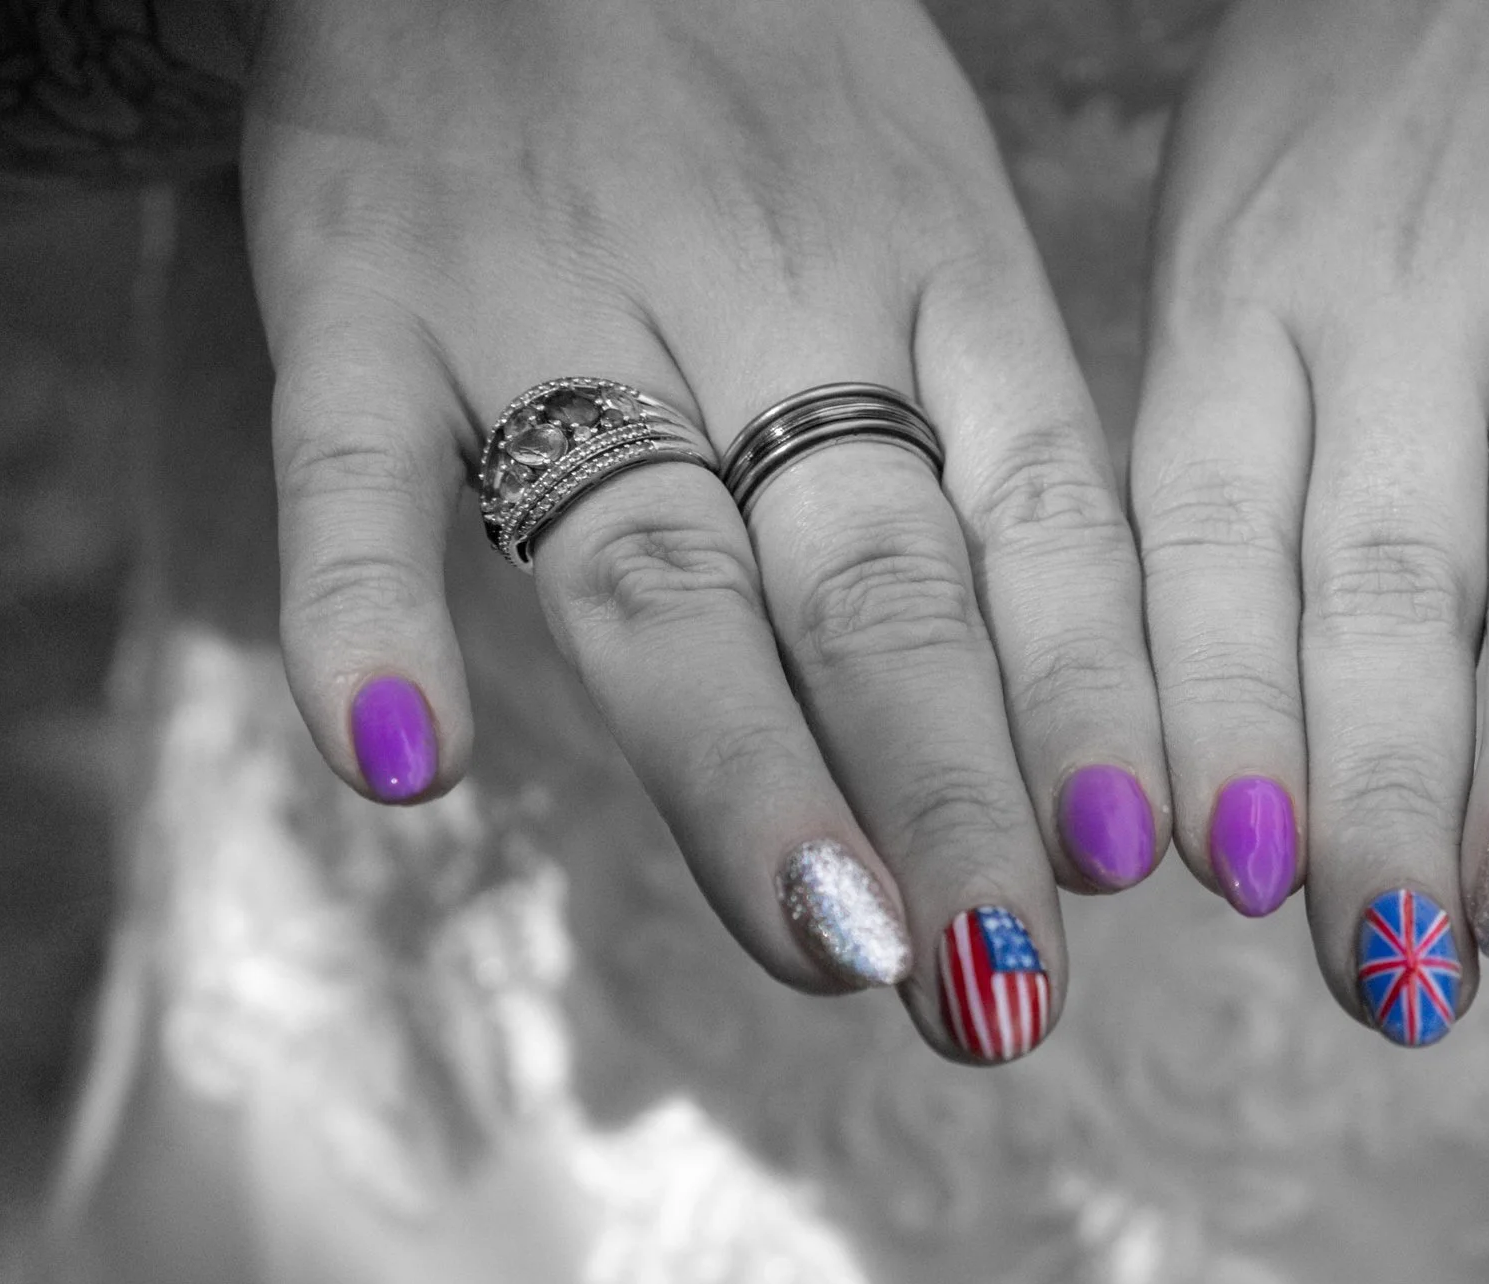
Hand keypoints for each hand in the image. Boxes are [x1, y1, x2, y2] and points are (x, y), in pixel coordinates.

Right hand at [247, 0, 1167, 1060]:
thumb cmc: (770, 79)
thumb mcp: (925, 200)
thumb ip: (978, 427)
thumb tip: (1086, 721)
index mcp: (935, 272)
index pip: (1041, 521)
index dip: (1088, 699)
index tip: (1132, 868)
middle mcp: (765, 302)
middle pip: (873, 589)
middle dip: (947, 798)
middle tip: (1001, 987)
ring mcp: (558, 301)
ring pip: (660, 572)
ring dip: (743, 769)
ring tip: (827, 940)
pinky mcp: (366, 288)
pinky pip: (357, 462)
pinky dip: (366, 608)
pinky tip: (402, 763)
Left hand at [1135, 0, 1488, 1041]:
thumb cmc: (1347, 140)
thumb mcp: (1228, 249)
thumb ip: (1234, 477)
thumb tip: (1215, 780)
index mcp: (1250, 305)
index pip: (1222, 545)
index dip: (1223, 712)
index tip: (1223, 881)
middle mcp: (1413, 300)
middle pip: (1392, 577)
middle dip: (1383, 791)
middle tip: (1390, 976)